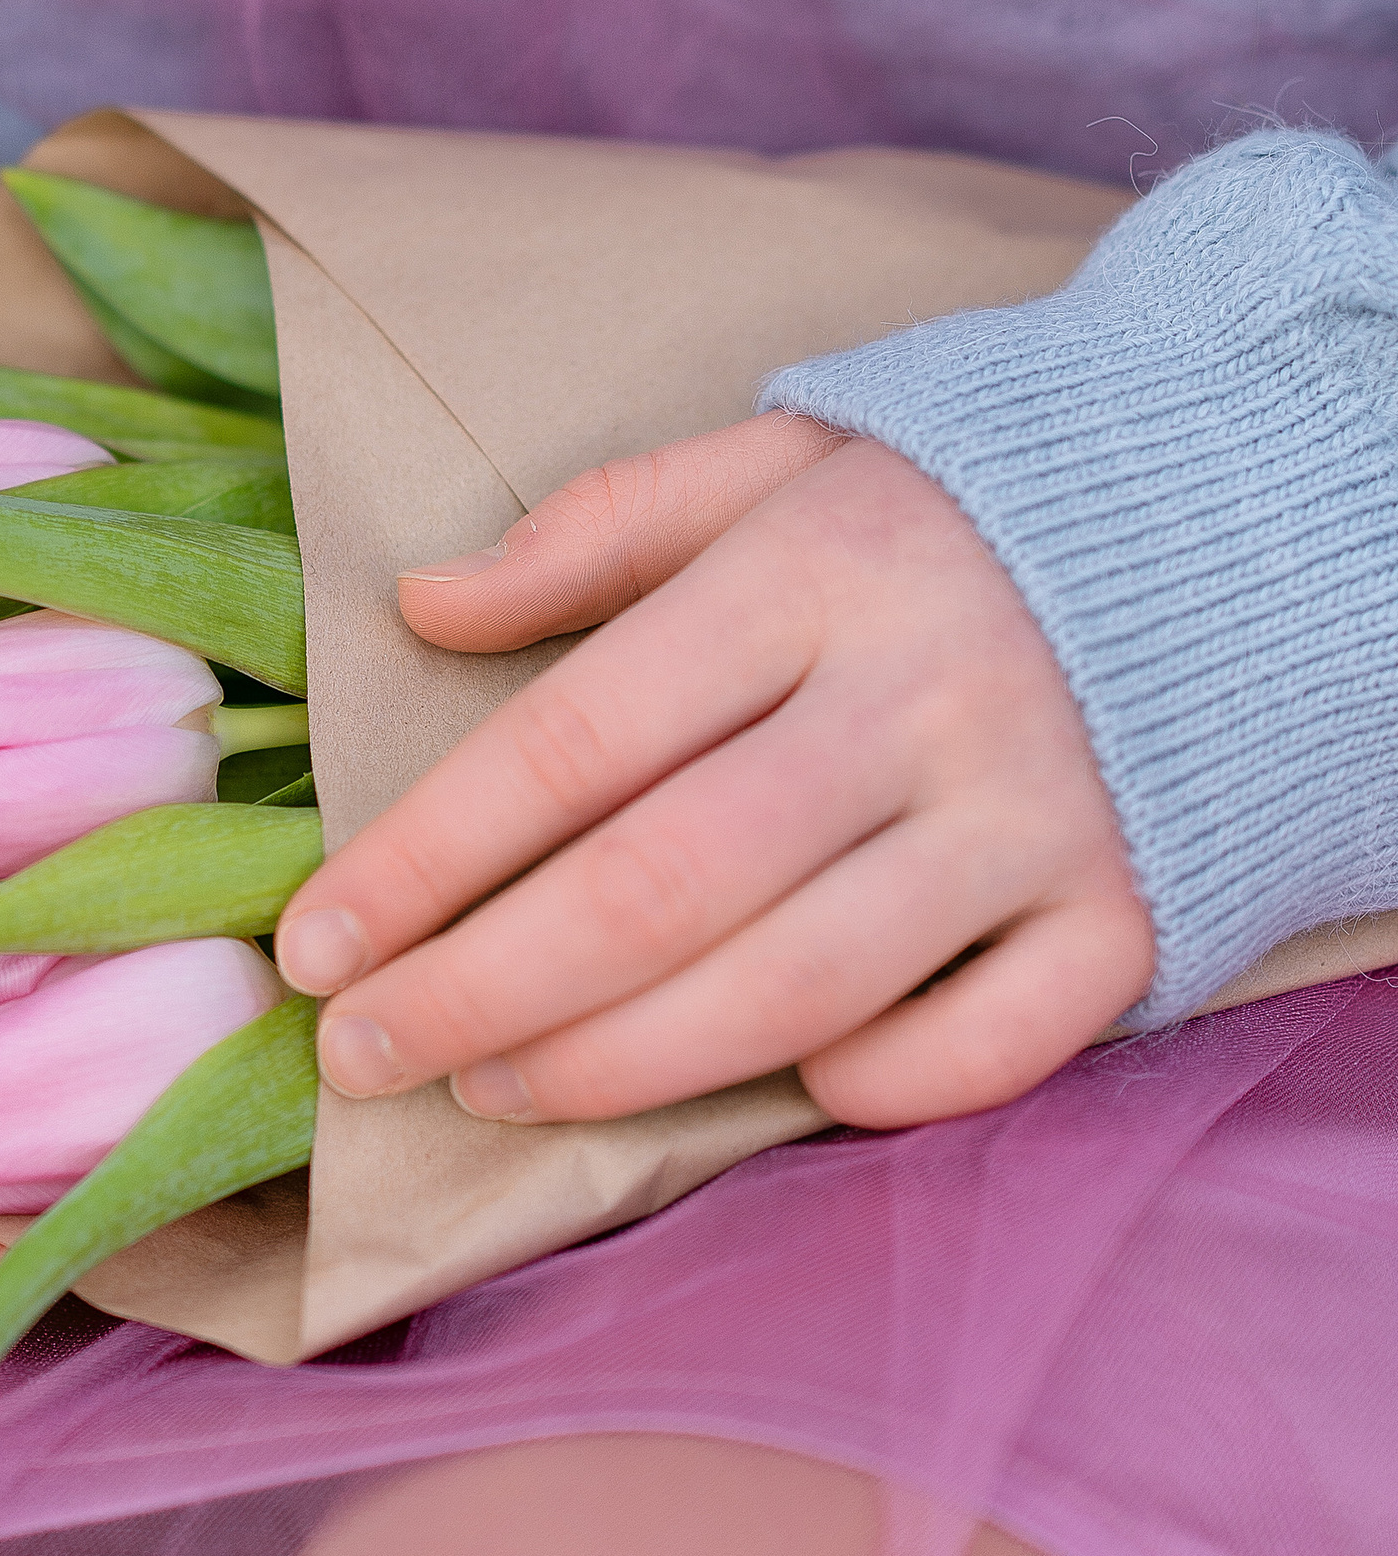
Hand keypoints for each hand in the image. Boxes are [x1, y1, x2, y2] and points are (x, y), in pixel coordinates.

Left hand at [272, 416, 1153, 1129]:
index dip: (427, 857)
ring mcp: (1035, 816)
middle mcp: (920, 698)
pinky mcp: (1128, 913)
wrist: (1236, 511)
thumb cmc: (945, 508)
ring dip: (616, 1064)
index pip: (575, 739)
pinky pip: (983, 1048)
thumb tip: (421, 603)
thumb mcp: (774, 459)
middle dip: (482, 990)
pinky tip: (755, 1096)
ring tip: (489, 1086)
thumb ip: (599, 529)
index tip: (318, 940)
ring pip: (795, 989)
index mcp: (813, 571)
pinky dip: (865, 1091)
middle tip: (361, 1054)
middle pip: (660, 886)